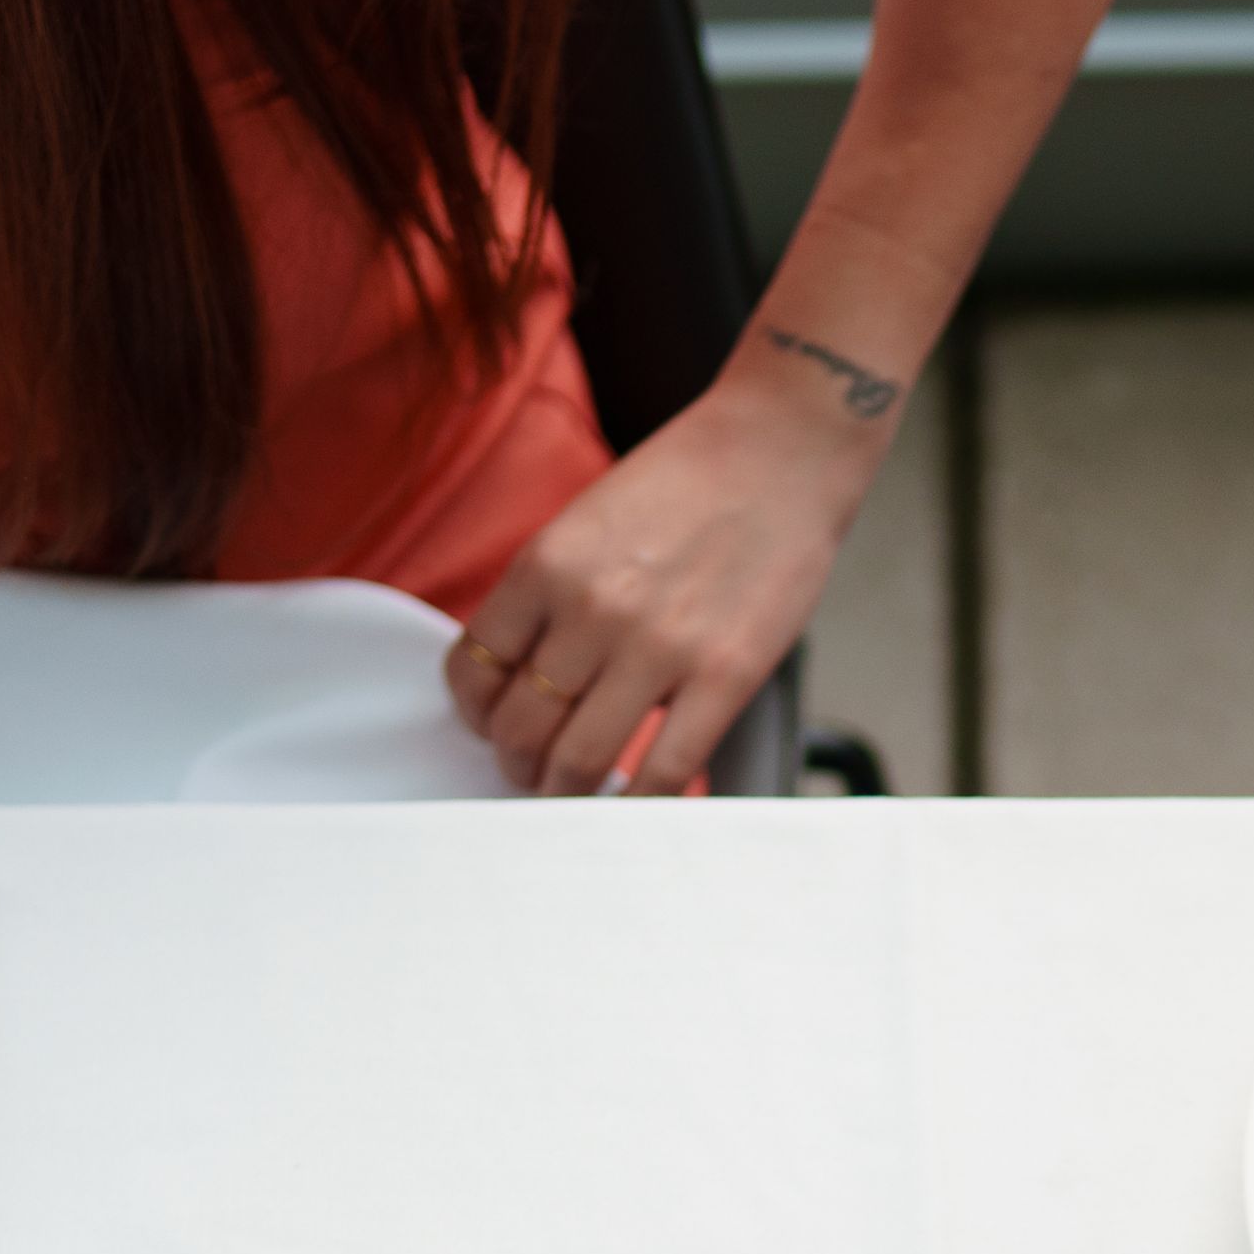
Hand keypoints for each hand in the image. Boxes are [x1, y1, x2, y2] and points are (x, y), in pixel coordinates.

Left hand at [450, 336, 892, 796]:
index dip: (474, 712)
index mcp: (545, 565)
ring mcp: (657, 649)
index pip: (472, 669)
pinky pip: (662, 771)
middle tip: (533, 771)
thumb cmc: (687, 482)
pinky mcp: (723, 678)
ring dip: (565, 793)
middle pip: (519, 728)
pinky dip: (637, 803)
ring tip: (576, 793)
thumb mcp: (587, 522)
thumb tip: (528, 676)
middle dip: (517, 764)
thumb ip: (551, 595)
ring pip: (578, 762)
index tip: (492, 723)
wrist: (781, 449)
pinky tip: (633, 804)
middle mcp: (590, 611)